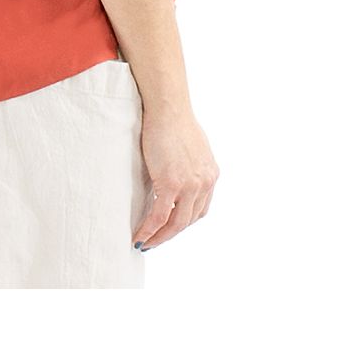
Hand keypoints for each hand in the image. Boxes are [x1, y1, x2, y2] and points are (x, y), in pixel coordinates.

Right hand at [132, 106, 218, 250]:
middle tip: (155, 242)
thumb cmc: (174, 119)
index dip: (183, 222)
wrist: (168, 108)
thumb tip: (179, 171)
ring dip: (160, 237)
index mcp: (210, 174)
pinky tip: (139, 236)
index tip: (169, 228)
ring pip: (176, 224)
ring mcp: (189, 185)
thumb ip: (189, 164)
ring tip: (146, 243)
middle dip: (170, 234)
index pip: (200, 210)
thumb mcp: (191, 146)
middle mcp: (204, 183)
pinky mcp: (172, 184)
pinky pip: (159, 216)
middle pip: (188, 220)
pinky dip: (149, 229)